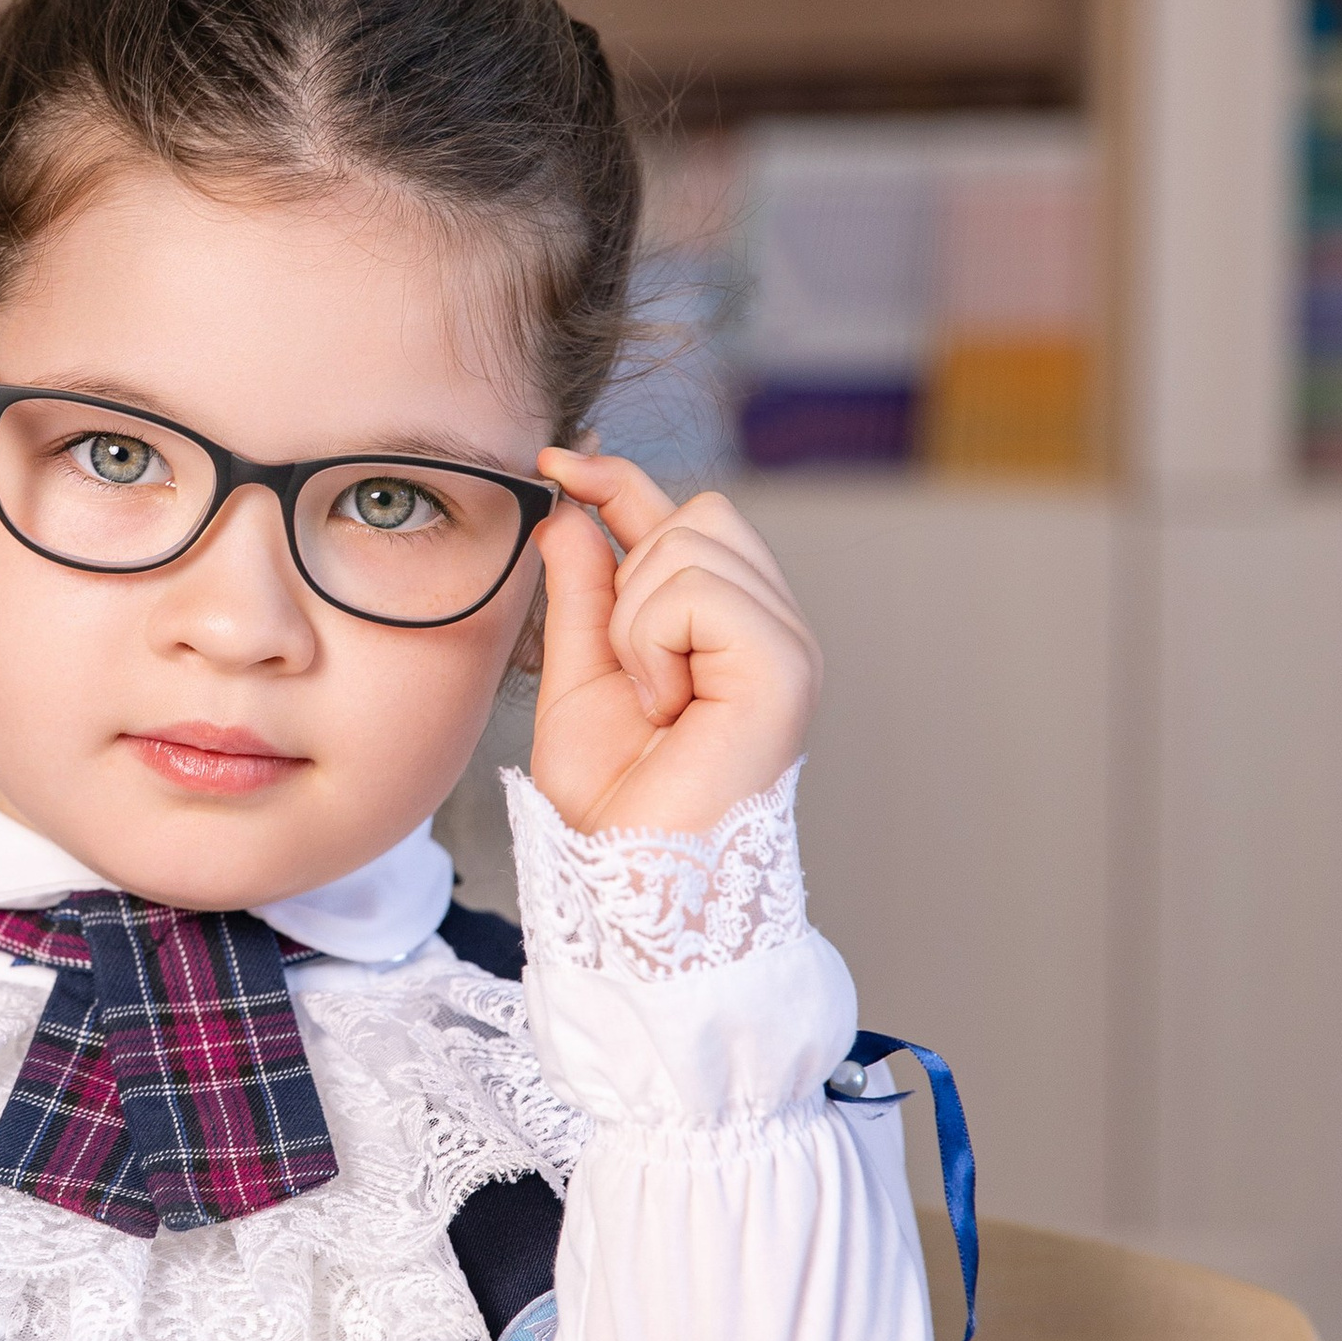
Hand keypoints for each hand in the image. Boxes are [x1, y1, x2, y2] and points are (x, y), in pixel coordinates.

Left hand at [530, 451, 818, 838]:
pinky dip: (656, 640)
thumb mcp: (577, 674)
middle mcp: (772, 628)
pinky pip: (698, 589)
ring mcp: (788, 643)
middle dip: (633, 575)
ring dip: (638, 619)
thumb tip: (569, 505)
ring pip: (694, 540)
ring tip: (652, 698)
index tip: (553, 460)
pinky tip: (667, 703)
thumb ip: (580, 589)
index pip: (682, 515)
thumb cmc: (612, 803)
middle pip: (700, 511)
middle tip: (632, 670)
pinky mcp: (785, 664)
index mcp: (729, 629)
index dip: (618, 478)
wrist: (629, 880)